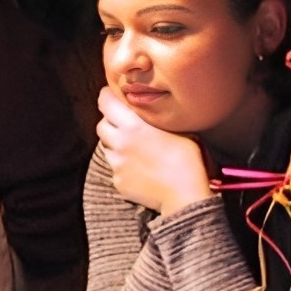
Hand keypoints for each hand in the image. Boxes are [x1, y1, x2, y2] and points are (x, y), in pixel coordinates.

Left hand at [97, 87, 215, 215]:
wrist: (185, 195)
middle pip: (102, 125)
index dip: (107, 96)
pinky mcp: (118, 181)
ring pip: (107, 147)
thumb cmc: (188, 160)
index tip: (113, 96)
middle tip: (125, 124)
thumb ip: (158, 119)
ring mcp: (117, 164)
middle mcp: (120, 143)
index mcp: (133, 125)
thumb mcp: (178, 130)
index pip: (105, 102)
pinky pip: (116, 168)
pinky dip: (124, 165)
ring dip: (116, 144)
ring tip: (136, 148)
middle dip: (111, 122)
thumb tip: (152, 111)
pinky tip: (141, 168)